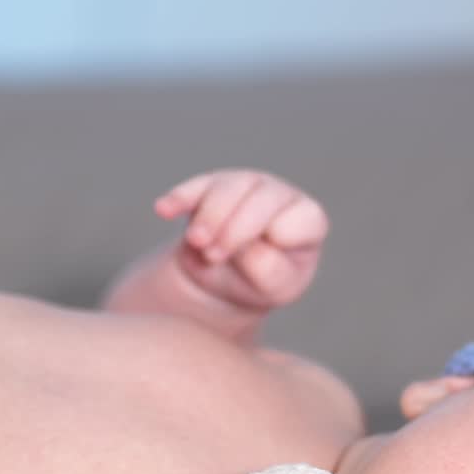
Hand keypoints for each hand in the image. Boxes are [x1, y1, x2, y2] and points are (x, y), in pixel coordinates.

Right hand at [155, 169, 328, 310]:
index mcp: (308, 220)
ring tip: (196, 243)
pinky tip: (164, 210)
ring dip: (209, 214)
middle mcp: (281, 195)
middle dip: (236, 227)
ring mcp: (247, 184)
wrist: (228, 278)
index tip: (257, 267)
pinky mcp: (213, 185)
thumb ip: (268, 270)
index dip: (274, 242)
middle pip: (261, 199)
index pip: (299, 222)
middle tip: (213, 255)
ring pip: (228, 187)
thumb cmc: (261, 282)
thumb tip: (247, 247)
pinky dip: (181, 197)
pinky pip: (197, 185)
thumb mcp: (274, 288)